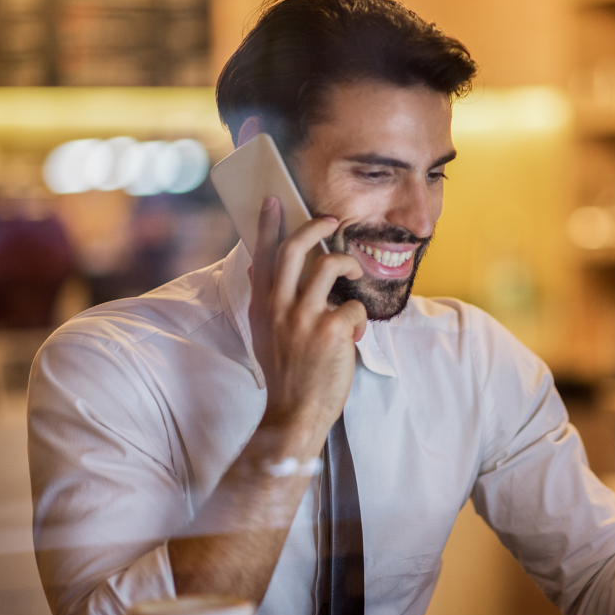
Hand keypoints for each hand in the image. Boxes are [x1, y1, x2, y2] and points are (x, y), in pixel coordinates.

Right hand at [247, 196, 366, 448]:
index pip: (263, 256)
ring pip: (328, 267)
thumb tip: (256, 269)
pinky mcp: (331, 331)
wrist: (294, 414)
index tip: (273, 201)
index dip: (268, 226)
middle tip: (331, 220)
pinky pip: (353, 307)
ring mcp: (304, 318)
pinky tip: (353, 337)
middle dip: (314, 227)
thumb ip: (265, 302)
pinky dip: (358, 319)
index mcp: (262, 307)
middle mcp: (279, 307)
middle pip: (295, 250)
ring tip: (355, 274)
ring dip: (347, 265)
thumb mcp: (264, 335)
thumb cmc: (286, 374)